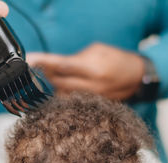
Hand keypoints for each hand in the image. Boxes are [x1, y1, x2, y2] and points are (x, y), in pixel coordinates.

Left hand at [27, 43, 144, 99]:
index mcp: (93, 69)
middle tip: (40, 68)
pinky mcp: (93, 107)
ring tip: (54, 79)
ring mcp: (92, 99)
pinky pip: (72, 103)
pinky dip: (64, 96)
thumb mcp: (98, 50)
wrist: (137, 78)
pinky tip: (62, 91)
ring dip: (55, 87)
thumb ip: (76, 59)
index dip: (44, 63)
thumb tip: (55, 65)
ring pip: (63, 96)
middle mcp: (92, 87)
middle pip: (59, 83)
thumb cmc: (117, 59)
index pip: (63, 66)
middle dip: (47, 75)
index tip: (30, 60)